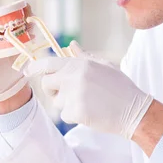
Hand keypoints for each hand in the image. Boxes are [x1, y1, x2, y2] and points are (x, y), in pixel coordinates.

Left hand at [25, 41, 152, 139]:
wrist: (135, 110)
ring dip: (67, 105)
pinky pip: (65, 116)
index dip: (34, 67)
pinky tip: (91, 113)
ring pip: (57, 102)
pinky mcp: (75, 112)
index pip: (48, 63)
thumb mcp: (104, 66)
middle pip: (46, 84)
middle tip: (67, 94)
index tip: (27, 71)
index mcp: (79, 64)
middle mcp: (73, 77)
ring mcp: (73, 95)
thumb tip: (71, 45)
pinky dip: (74, 117)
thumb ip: (83, 57)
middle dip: (52, 90)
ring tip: (88, 103)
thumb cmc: (120, 87)